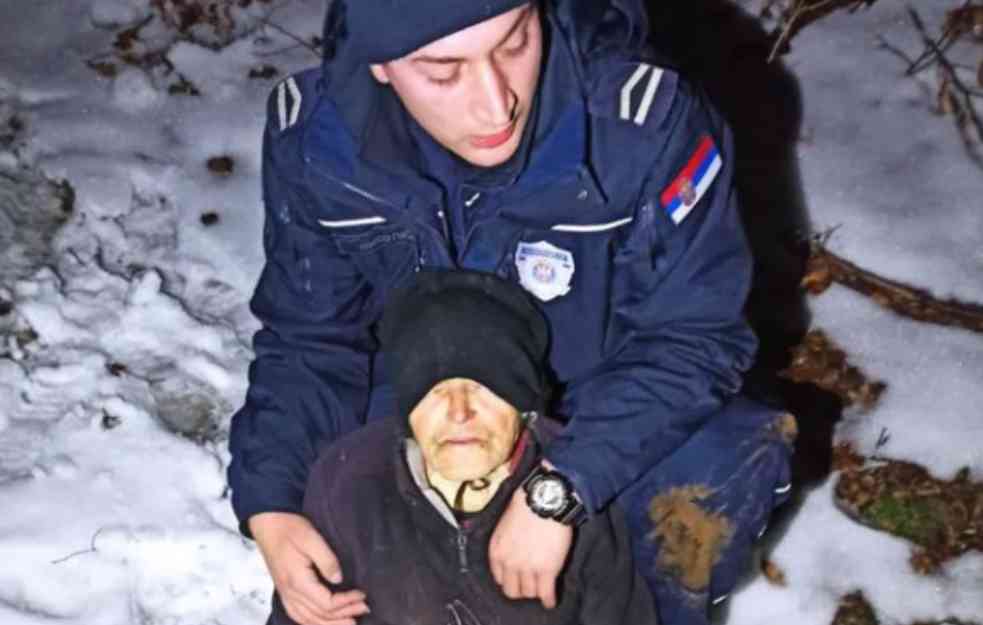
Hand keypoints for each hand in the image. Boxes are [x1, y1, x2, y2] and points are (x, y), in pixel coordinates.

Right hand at [250, 512, 369, 624]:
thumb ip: (326, 560)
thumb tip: (339, 579)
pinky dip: (313, 623)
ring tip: (349, 622)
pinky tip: (325, 622)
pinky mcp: (284, 592)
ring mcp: (285, 594)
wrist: (268, 524)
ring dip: (330, 624)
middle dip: (344, 615)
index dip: (346, 602)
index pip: (326, 603)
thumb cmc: (289, 528)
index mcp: (297, 581)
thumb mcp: (311, 538)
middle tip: (363, 609)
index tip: (362, 594)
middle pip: (319, 615)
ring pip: (308, 620)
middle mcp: (290, 593)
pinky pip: (298, 616)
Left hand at [489, 489, 572, 608]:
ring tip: (542, 589)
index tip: (516, 579)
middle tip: (530, 585)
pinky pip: (546, 594)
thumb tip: (513, 551)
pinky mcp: (547, 570)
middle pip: (512, 590)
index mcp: (496, 551)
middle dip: (521, 589)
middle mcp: (509, 563)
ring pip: (529, 593)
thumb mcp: (505, 525)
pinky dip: (549, 599)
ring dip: (536, 591)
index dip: (509, 579)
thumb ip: (505, 544)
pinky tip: (551, 600)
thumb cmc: (526, 505)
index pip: (499, 578)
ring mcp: (527, 568)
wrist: (544, 500)